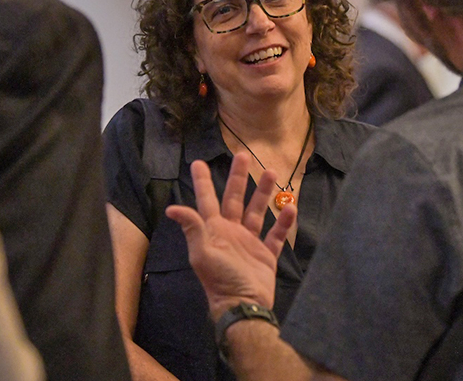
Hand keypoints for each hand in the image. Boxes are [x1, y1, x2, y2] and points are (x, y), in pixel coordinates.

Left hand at [166, 151, 296, 319]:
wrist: (245, 306)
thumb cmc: (220, 279)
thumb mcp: (203, 253)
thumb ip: (193, 228)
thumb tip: (172, 208)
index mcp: (213, 230)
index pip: (206, 200)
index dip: (202, 182)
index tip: (198, 162)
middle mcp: (231, 232)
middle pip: (234, 199)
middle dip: (238, 178)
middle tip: (243, 156)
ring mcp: (249, 242)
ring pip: (257, 211)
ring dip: (263, 193)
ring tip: (272, 172)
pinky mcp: (266, 254)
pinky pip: (276, 234)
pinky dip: (283, 222)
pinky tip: (290, 207)